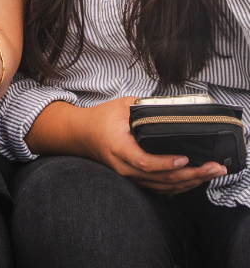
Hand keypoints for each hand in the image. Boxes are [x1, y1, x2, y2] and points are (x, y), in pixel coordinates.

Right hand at [70, 96, 224, 194]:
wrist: (82, 134)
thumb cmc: (101, 118)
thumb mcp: (120, 106)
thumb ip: (144, 107)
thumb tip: (170, 108)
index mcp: (119, 148)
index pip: (144, 162)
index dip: (166, 163)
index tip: (186, 159)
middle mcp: (125, 168)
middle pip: (161, 179)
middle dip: (191, 175)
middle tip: (214, 168)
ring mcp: (130, 178)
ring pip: (164, 187)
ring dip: (190, 183)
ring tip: (211, 174)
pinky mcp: (135, 181)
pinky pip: (160, 189)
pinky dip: (180, 186)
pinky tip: (194, 180)